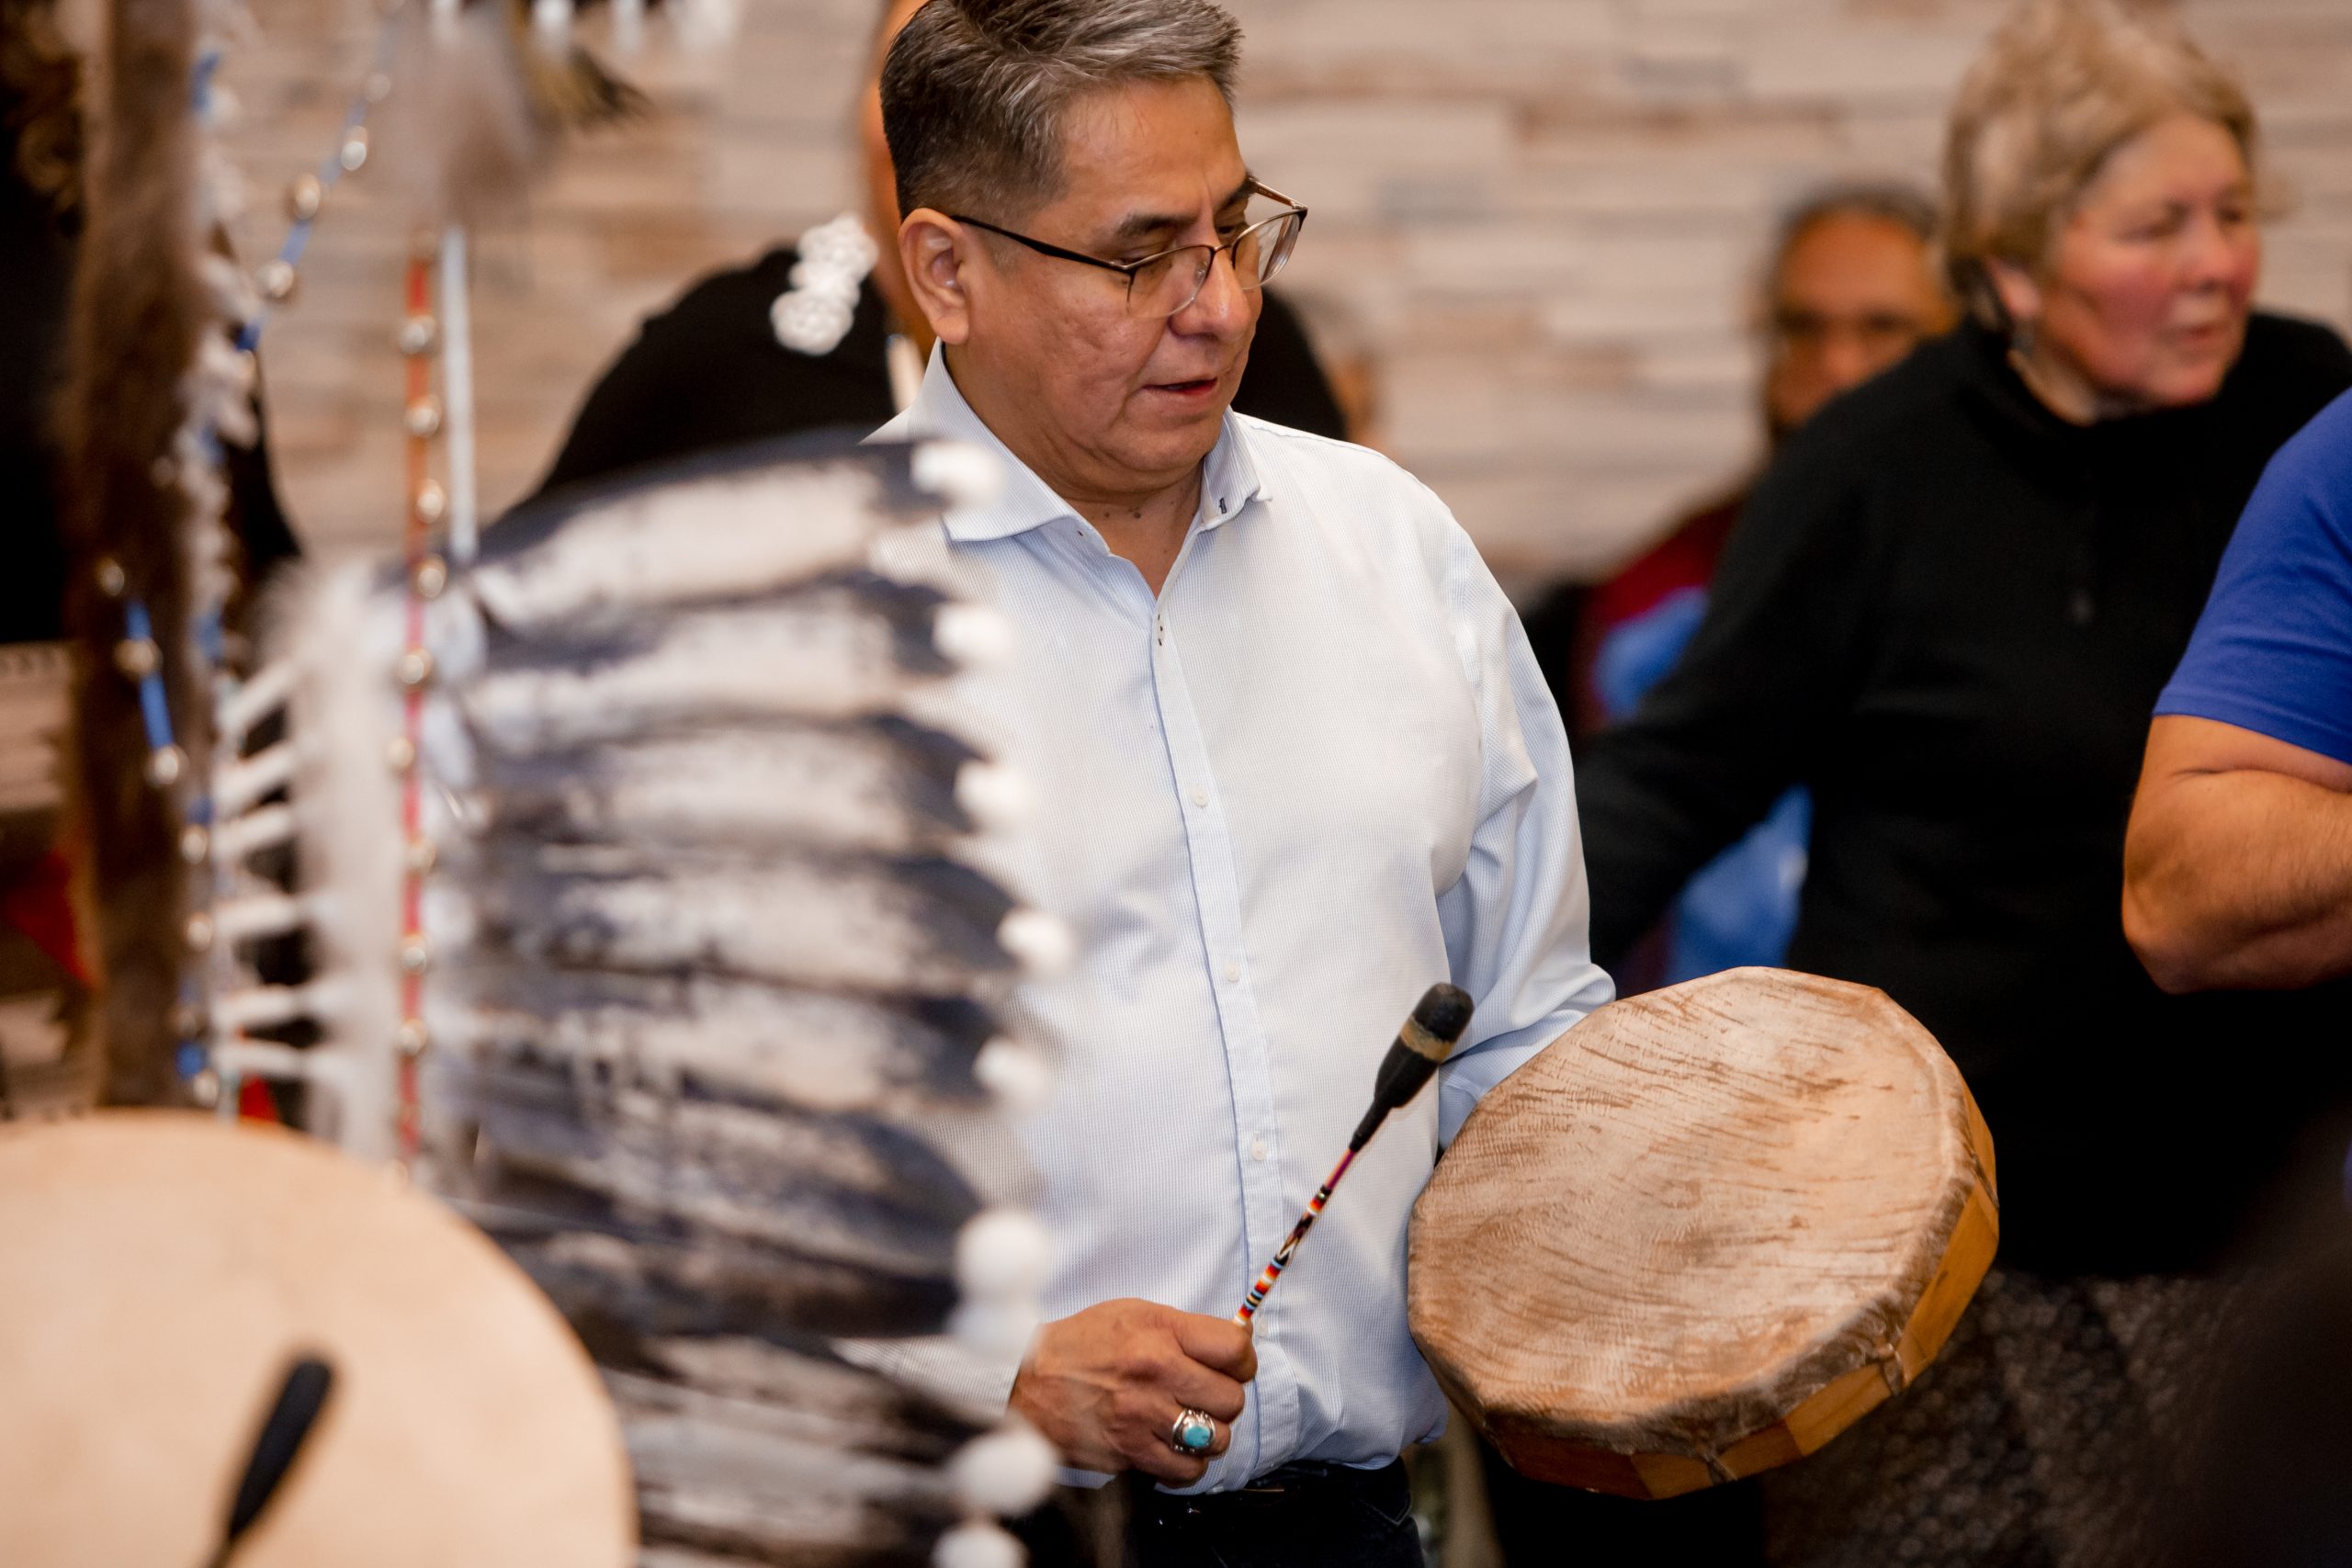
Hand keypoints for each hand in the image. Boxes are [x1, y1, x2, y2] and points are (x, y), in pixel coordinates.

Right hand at [1009, 1298, 1257, 1483]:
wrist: (1026, 1380)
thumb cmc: (1081, 1343)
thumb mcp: (1131, 1313)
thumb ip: (1183, 1329)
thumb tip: (1235, 1344)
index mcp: (1159, 1331)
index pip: (1235, 1349)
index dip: (1242, 1361)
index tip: (1233, 1366)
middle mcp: (1155, 1371)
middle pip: (1231, 1398)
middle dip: (1225, 1399)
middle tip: (1206, 1396)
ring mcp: (1143, 1415)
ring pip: (1216, 1437)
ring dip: (1209, 1434)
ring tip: (1189, 1423)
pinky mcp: (1130, 1451)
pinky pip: (1187, 1469)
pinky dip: (1188, 1463)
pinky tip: (1174, 1447)